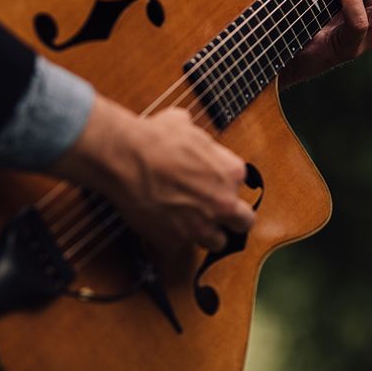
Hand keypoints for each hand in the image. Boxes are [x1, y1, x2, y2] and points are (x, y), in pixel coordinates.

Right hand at [50, 94, 254, 251]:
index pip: (241, 184)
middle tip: (217, 213)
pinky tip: (165, 227)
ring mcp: (202, 225)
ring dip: (207, 234)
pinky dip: (175, 239)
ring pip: (218, 242)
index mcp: (230, 171)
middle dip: (233, 218)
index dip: (224, 183)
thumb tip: (187, 129)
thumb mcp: (184, 123)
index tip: (213, 183)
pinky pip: (183, 247)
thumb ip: (196, 137)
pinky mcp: (177, 241)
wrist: (127, 158)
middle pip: (244, 221)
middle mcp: (223, 201)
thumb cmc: (154, 138)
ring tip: (192, 224)